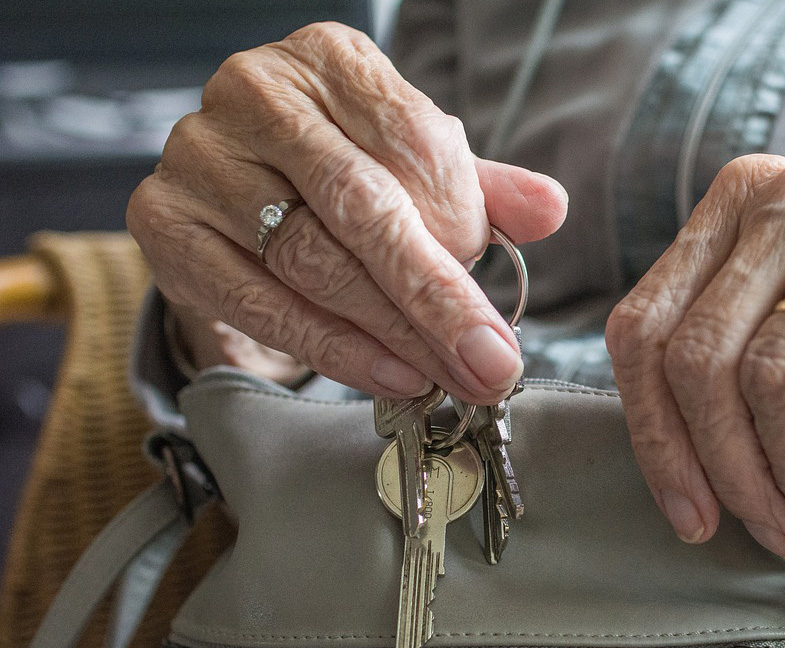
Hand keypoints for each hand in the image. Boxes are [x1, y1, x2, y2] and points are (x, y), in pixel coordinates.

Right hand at [128, 23, 566, 403]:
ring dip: (391, 333)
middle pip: (362, 208)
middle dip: (437, 298)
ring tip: (448, 376)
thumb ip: (483, 189)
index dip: (461, 224)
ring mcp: (201, 156)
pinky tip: (388, 373)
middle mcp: (257, 93)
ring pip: (311, 261)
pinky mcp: (164, 222)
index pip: (412, 140)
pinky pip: (257, 301)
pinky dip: (331, 348)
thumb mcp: (419, 167)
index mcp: (331, 61)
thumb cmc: (343, 169)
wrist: (240, 184)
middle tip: (489, 363)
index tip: (499, 295)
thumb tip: (549, 208)